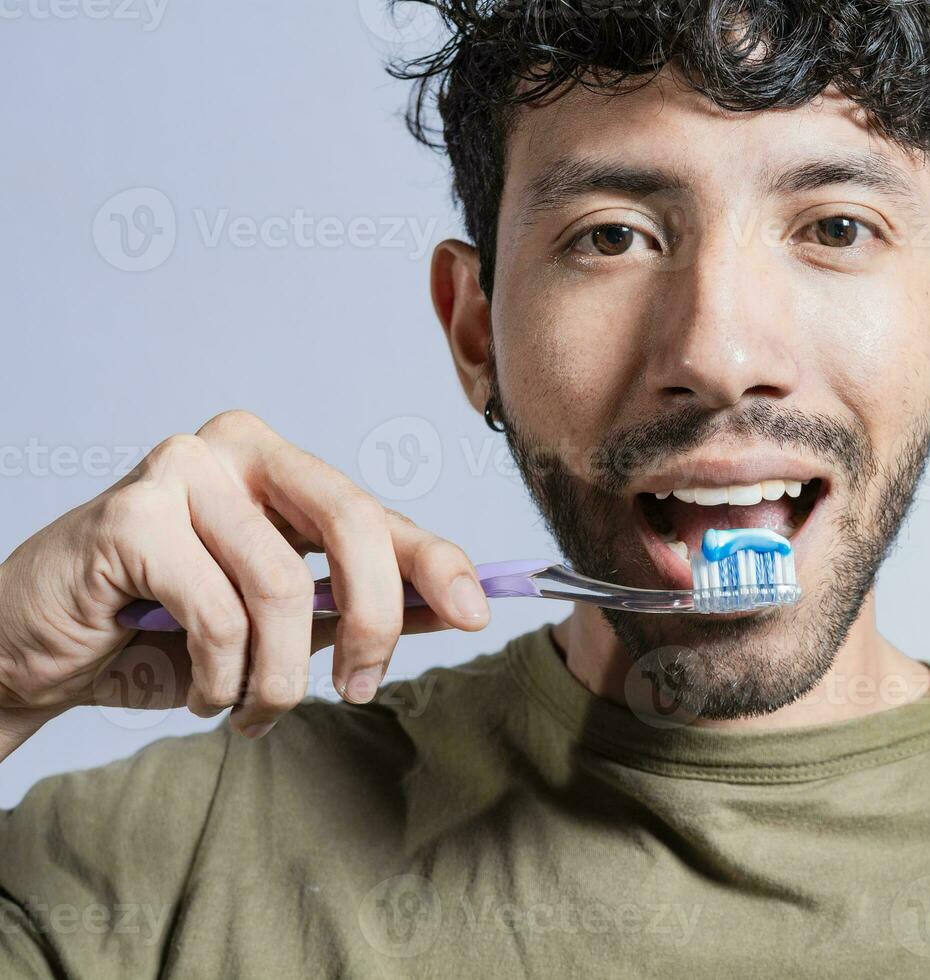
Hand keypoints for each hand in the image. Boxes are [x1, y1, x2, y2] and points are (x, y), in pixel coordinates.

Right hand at [0, 410, 489, 743]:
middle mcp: (236, 448)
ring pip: (281, 587)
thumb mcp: (278, 622)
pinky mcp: (130, 513)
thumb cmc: (161, 630)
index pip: (381, 512)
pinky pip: (218, 613)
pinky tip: (200, 687)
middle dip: (372, 621)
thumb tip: (457, 605)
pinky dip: (219, 674)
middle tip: (357, 688)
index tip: (477, 614)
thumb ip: (357, 604)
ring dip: (276, 674)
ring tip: (248, 704)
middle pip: (354, 524)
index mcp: (280, 465)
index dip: (439, 563)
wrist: (34, 650)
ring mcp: (180, 470)